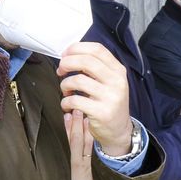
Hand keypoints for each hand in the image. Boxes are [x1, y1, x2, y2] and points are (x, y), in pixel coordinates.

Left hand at [57, 42, 131, 156]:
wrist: (119, 130)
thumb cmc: (109, 103)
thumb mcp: (109, 82)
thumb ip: (95, 68)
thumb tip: (69, 56)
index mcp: (118, 70)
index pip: (97, 49)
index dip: (77, 48)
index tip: (65, 54)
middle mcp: (117, 81)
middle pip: (86, 61)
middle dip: (67, 63)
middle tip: (61, 70)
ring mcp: (110, 97)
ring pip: (78, 81)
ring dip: (65, 85)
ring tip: (66, 91)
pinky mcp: (101, 112)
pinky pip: (75, 100)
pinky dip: (65, 102)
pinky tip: (68, 105)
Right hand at [64, 110, 109, 179]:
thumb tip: (84, 178)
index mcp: (73, 172)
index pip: (72, 147)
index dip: (71, 132)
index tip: (70, 117)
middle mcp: (73, 168)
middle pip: (72, 142)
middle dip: (72, 126)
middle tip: (72, 108)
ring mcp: (78, 168)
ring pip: (77, 143)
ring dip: (77, 127)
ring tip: (76, 112)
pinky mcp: (81, 171)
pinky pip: (81, 150)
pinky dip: (80, 137)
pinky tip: (81, 126)